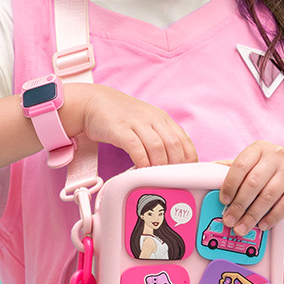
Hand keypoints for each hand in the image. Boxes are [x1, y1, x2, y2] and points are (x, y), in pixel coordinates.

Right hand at [62, 83, 197, 168]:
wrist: (94, 102)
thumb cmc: (121, 117)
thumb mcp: (146, 123)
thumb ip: (160, 139)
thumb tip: (173, 163)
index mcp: (162, 119)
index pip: (184, 140)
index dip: (189, 159)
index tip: (187, 175)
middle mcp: (152, 119)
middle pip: (173, 144)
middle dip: (176, 165)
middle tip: (172, 181)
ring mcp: (136, 123)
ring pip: (157, 147)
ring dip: (159, 166)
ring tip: (156, 179)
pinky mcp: (120, 129)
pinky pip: (136, 147)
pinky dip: (141, 161)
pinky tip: (140, 170)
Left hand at [218, 141, 283, 235]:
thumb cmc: (276, 172)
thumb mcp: (256, 165)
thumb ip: (235, 169)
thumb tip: (208, 173)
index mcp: (259, 148)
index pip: (240, 166)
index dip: (229, 185)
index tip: (223, 201)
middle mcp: (276, 154)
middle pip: (252, 183)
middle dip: (238, 206)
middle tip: (230, 220)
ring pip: (267, 196)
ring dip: (252, 215)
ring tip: (243, 227)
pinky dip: (271, 217)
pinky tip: (262, 225)